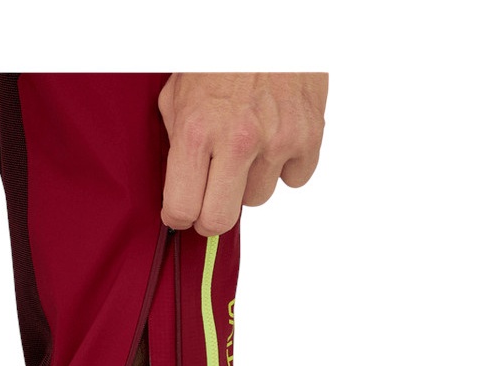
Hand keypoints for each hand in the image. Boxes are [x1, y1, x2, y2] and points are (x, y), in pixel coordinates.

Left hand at [159, 72, 327, 235]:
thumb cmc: (218, 58)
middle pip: (220, 221)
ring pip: (257, 199)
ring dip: (249, 181)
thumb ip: (179, 149)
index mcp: (196, 132)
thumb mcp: (177, 97)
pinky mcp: (310, 136)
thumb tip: (181, 196)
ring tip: (248, 145)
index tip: (182, 212)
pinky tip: (275, 139)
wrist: (268, 21)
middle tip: (211, 199)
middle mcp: (237, 141)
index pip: (181, 210)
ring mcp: (277, 141)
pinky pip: (294, 180)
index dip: (179, 217)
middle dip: (211, 216)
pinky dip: (286, 166)